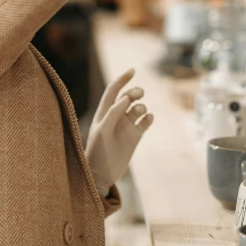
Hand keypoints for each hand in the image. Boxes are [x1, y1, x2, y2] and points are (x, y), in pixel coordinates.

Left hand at [86, 68, 152, 196]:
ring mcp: (127, 126)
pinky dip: (149, 117)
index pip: (114, 90)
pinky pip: (146, 121)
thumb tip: (125, 98)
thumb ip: (112, 114)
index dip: (122, 79)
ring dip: (142, 106)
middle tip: (138, 94)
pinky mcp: (136, 136)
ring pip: (139, 108)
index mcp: (105, 112)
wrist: (101, 175)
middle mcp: (116, 116)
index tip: (133, 70)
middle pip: (129, 96)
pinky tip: (148, 119)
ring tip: (140, 112)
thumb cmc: (96, 151)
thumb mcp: (101, 131)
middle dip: (135, 91)